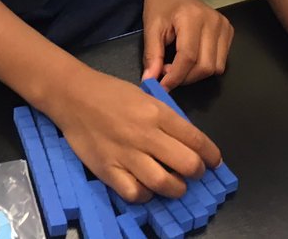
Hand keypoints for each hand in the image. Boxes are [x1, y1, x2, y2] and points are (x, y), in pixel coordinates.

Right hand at [48, 69, 222, 201]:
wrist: (73, 95)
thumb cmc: (110, 93)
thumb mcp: (144, 96)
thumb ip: (165, 118)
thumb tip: (187, 140)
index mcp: (156, 112)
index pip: (196, 139)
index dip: (211, 155)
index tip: (214, 162)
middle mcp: (145, 134)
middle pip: (187, 164)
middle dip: (197, 172)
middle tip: (194, 172)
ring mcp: (125, 154)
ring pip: (164, 183)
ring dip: (176, 188)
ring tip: (175, 185)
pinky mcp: (107, 169)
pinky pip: (135, 193)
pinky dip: (146, 195)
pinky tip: (146, 188)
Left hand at [141, 0, 233, 88]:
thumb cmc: (159, 5)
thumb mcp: (150, 28)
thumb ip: (152, 56)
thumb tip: (151, 82)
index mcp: (193, 18)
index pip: (188, 57)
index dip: (175, 76)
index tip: (161, 87)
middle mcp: (214, 22)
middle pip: (205, 66)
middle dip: (185, 77)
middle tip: (166, 73)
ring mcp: (224, 26)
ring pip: (216, 68)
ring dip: (195, 75)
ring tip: (177, 66)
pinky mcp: (229, 31)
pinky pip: (221, 61)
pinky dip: (205, 67)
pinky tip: (190, 60)